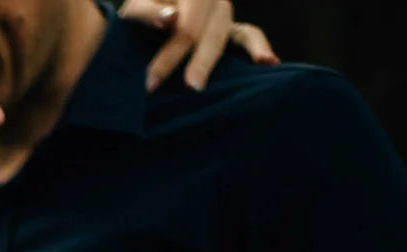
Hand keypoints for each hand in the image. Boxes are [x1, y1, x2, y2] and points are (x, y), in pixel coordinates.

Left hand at [119, 0, 277, 92]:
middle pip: (212, 35)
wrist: (154, 6)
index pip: (186, 29)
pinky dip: (259, 46)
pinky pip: (248, 34)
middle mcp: (214, 2)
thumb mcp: (136, 8)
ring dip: (248, 52)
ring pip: (239, 34)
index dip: (169, 57)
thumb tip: (169, 19)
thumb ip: (147, 12)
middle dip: (201, 63)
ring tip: (261, 64)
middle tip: (192, 88)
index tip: (150, 83)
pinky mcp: (229, 28)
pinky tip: (270, 62)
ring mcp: (224, 14)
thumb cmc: (141, 11)